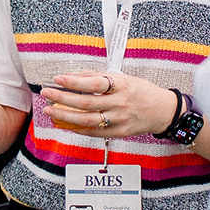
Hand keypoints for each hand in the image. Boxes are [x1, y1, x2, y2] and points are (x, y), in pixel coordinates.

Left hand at [40, 71, 178, 137]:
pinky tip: (65, 123)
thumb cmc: (139, 91)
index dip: (74, 81)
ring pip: (87, 120)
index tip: (58, 79)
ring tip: (50, 110)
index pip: (95, 83)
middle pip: (87, 102)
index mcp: (122, 85)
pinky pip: (94, 132)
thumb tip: (71, 76)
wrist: (162, 111)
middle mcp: (120, 103)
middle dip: (63, 99)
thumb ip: (96, 77)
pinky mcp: (119, 132)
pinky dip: (77, 128)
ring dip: (65, 116)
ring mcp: (119, 120)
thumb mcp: (121, 78)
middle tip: (47, 94)